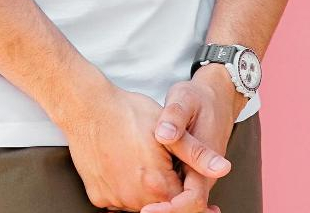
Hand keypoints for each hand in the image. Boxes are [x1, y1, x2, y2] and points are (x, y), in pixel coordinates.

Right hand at [57, 82, 233, 211]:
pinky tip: (127, 165)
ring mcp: (113, 199)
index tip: (208, 204)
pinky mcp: (97, 195)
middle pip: (162, 206)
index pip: (184, 205)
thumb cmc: (128, 113)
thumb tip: (224, 169)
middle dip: (171, 195)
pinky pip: (119, 200)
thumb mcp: (167, 129)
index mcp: (157, 186)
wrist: (86, 106)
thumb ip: (196, 153)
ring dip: (149, 193)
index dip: (195, 200)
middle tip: (172, 173)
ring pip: (140, 204)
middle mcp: (134, 200)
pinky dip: (127, 189)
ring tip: (147, 163)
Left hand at [141, 64, 248, 212]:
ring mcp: (193, 177)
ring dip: (154, 205)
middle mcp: (200, 177)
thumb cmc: (197, 99)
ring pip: (175, 201)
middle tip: (129, 210)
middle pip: (182, 207)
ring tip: (124, 205)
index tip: (146, 210)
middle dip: (158, 210)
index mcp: (203, 166)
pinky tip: (132, 194)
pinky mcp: (186, 173)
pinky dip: (153, 196)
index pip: (191, 201)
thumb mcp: (184, 100)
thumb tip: (163, 134)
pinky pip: (172, 192)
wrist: (214, 97)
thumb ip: (175, 117)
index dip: (169, 209)